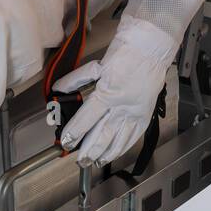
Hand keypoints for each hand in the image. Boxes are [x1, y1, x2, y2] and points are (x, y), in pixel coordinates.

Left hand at [51, 16, 177, 166]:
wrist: (151, 49)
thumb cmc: (126, 53)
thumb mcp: (95, 65)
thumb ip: (76, 80)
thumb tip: (60, 89)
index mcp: (109, 92)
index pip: (87, 118)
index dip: (75, 132)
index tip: (67, 141)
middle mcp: (122, 105)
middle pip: (103, 134)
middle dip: (89, 149)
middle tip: (80, 159)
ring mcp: (135, 112)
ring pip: (118, 139)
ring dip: (105, 153)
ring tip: (94, 161)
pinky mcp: (145, 114)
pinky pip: (133, 136)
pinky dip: (123, 147)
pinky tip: (114, 153)